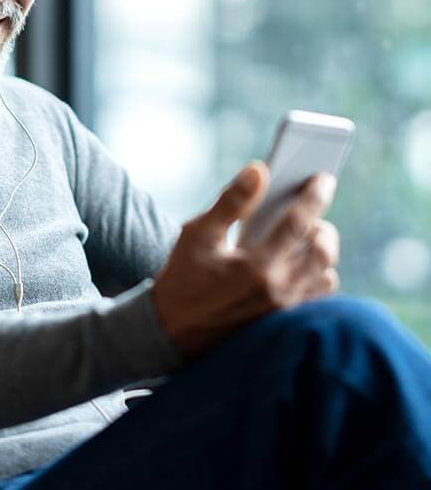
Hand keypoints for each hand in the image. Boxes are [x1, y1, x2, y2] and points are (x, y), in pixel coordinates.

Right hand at [152, 162, 339, 359]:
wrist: (173, 329)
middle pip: (323, 251)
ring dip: (321, 252)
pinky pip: (318, 295)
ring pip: (327, 275)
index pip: (297, 224)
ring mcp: (284, 309)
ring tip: (303, 238)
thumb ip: (231, 202)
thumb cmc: (183, 276)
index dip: (313, 197)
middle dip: (323, 226)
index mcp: (256, 267)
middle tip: (309, 213)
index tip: (323, 177)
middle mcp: (278, 290)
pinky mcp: (284, 321)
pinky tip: (298, 262)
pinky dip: (317, 275)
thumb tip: (258, 171)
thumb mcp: (198, 233)